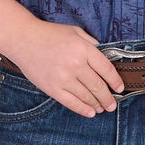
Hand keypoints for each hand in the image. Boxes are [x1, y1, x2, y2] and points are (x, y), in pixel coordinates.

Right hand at [7, 19, 124, 117]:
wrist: (24, 39)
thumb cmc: (50, 34)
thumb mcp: (75, 32)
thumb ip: (91, 43)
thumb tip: (104, 55)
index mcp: (83, 49)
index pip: (106, 69)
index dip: (115, 80)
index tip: (119, 87)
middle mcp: (76, 64)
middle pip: (98, 86)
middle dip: (108, 98)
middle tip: (113, 104)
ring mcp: (63, 78)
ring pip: (86, 97)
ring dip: (97, 105)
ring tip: (102, 108)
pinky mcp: (52, 88)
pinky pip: (71, 103)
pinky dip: (83, 109)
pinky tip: (90, 112)